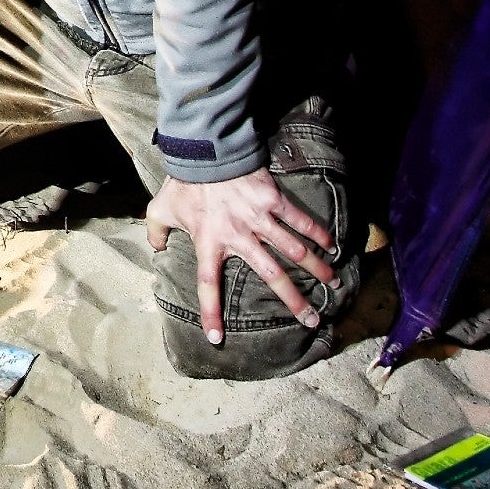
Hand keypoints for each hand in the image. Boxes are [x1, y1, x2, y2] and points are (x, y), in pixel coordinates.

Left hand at [144, 168, 338, 347]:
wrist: (204, 149)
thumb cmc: (183, 181)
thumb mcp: (160, 208)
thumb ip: (156, 231)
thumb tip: (156, 248)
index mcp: (209, 243)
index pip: (207, 285)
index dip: (210, 313)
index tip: (216, 339)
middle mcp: (238, 236)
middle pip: (270, 275)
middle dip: (293, 300)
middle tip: (310, 319)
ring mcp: (259, 218)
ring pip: (293, 250)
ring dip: (315, 268)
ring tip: (333, 284)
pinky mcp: (273, 200)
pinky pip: (299, 219)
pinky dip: (317, 232)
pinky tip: (331, 245)